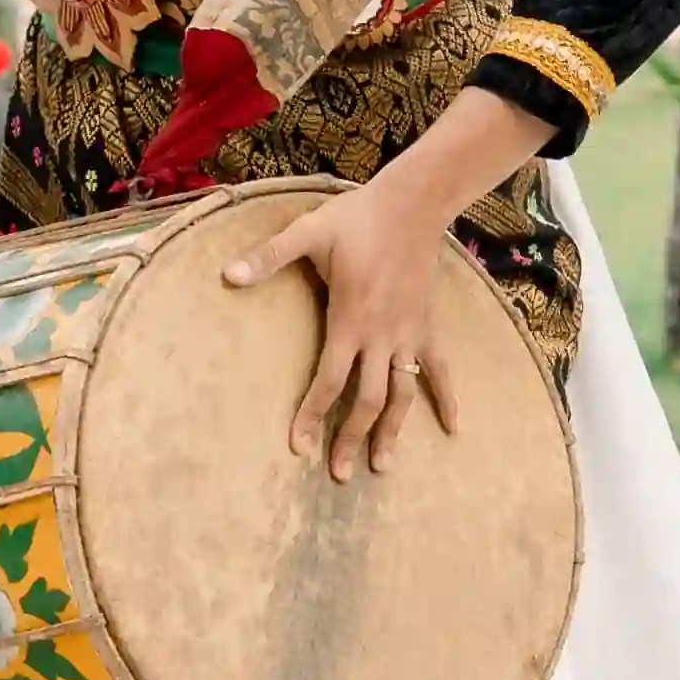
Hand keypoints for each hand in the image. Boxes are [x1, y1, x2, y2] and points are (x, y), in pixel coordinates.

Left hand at [224, 180, 460, 480]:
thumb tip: (227, 276)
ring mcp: (409, 334)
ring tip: (382, 465)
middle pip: (367, 400)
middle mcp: (381, 336)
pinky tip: (453, 428)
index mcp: (349, 321)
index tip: (300, 448)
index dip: (312, 416)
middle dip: (351, 438)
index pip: (328, 382)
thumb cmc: (355, 219)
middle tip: (340, 475)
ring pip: (403, 395)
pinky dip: (447, 399)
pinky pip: (440, 370)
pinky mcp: (429, 327)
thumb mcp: (306, 232)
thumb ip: (268, 257)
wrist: (412, 205)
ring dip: (393, 432)